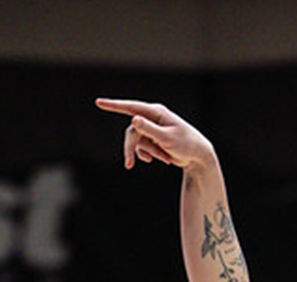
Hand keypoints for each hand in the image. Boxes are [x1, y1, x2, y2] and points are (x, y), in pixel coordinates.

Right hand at [95, 98, 215, 172]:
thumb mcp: (167, 138)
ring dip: (148, 152)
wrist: (198, 155)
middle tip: (129, 165)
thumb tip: (133, 119)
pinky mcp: (153, 138)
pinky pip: (142, 147)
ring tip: (164, 159)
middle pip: (131, 131)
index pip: (130, 107)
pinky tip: (162, 159)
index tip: (98, 102)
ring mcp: (152, 128)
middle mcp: (152, 118)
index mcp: (156, 112)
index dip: (113, 105)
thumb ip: (149, 129)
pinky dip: (149, 154)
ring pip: (137, 141)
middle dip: (131, 148)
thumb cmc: (186, 144)